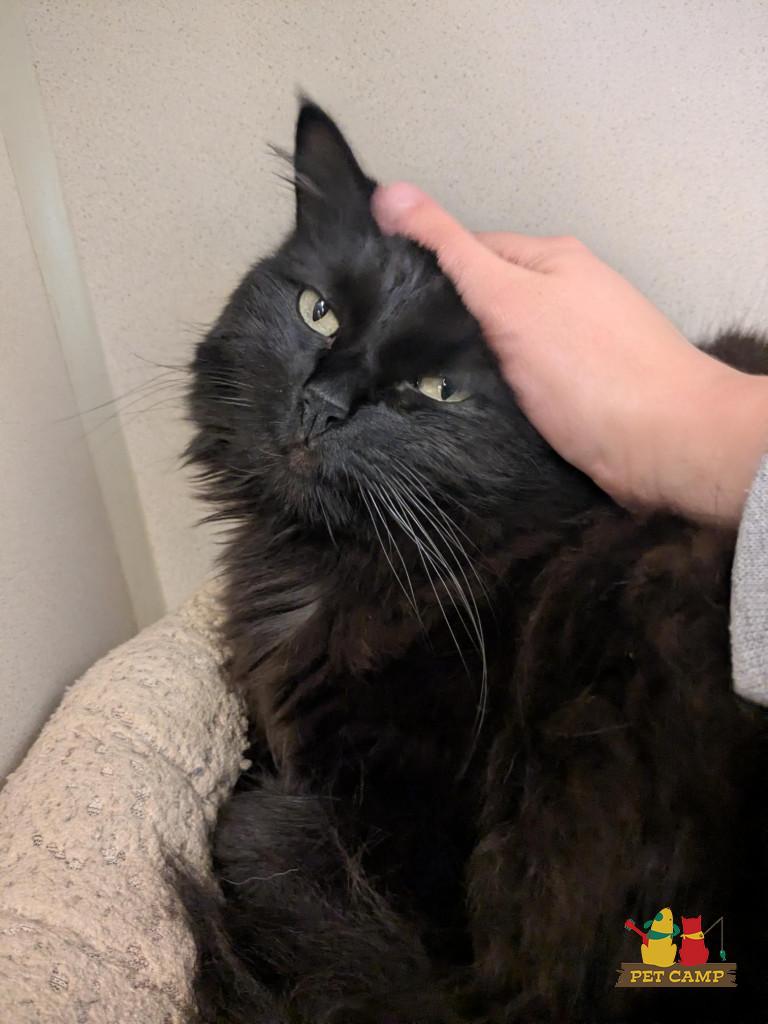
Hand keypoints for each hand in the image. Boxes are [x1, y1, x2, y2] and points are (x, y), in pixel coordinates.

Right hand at [373, 184, 767, 524]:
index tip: (386, 306)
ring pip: (495, 348)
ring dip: (467, 366)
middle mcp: (561, 296)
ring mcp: (567, 347)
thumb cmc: (593, 371)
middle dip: (445, 327)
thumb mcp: (509, 299)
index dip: (424, 274)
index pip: (467, 250)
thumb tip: (391, 194)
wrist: (665, 446)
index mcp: (550, 259)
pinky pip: (514, 385)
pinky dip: (492, 396)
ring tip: (426, 386)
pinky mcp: (569, 394)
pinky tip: (468, 410)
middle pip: (481, 301)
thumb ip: (451, 252)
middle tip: (401, 355)